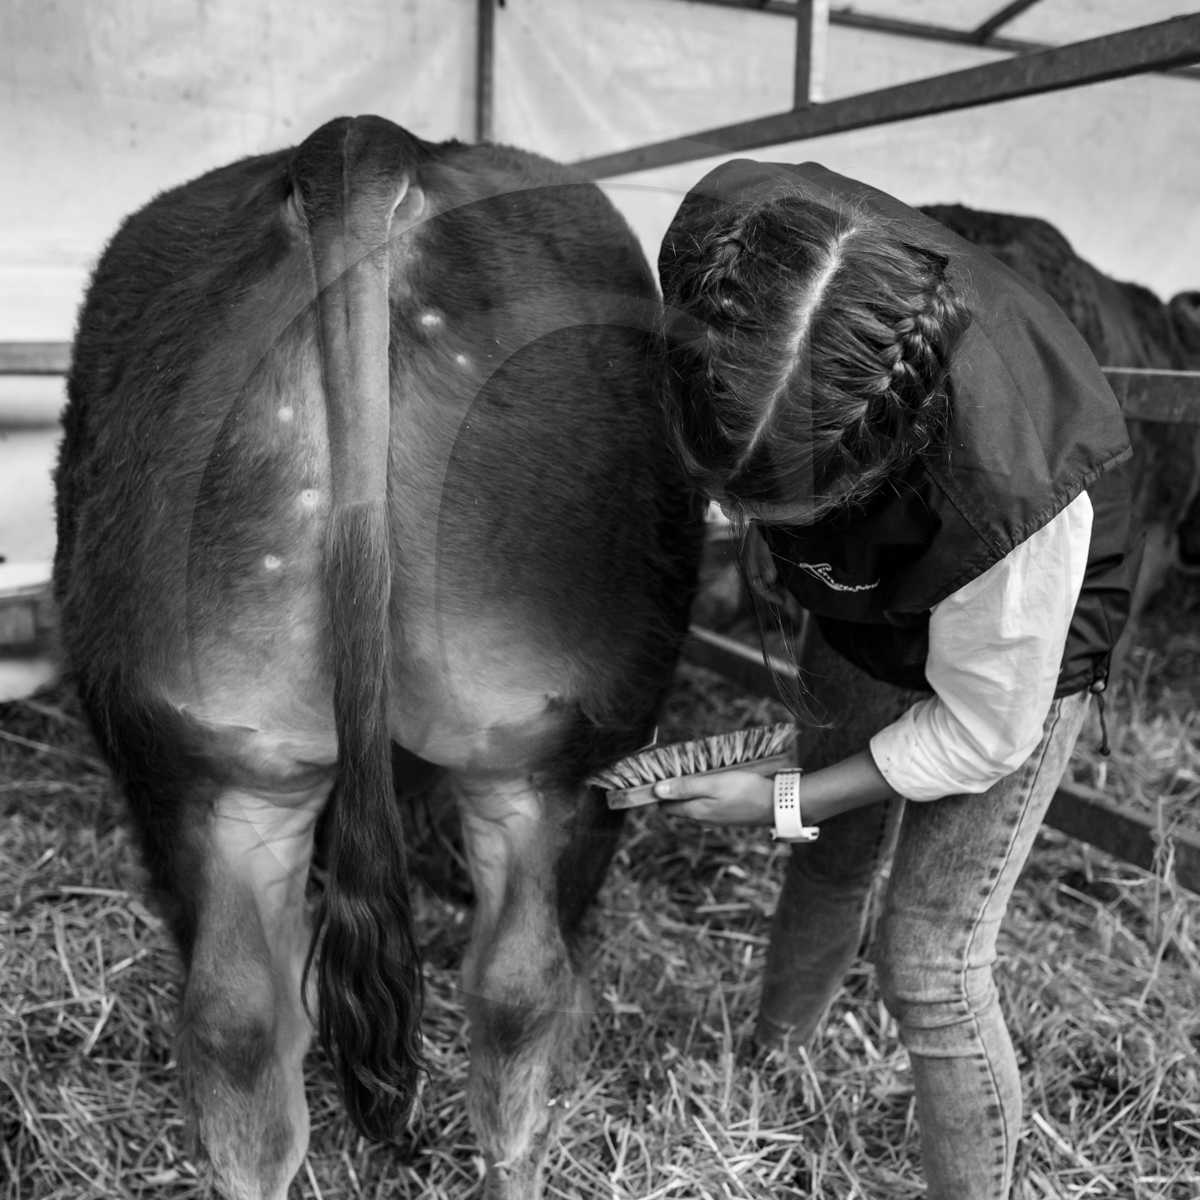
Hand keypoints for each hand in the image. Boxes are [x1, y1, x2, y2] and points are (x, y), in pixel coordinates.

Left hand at [653, 770, 774, 826]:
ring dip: (689, 792)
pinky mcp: (726, 816)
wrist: (776, 804)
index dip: (659, 793)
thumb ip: (685, 788)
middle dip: (672, 791)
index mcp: (696, 812)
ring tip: (692, 773)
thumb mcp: (713, 784)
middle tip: (674, 771)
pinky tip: (710, 783)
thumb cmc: (745, 791)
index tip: (658, 776)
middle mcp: (702, 820)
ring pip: (692, 806)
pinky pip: (707, 806)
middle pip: (678, 807)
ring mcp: (715, 819)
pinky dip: (703, 795)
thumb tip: (657, 790)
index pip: (666, 807)